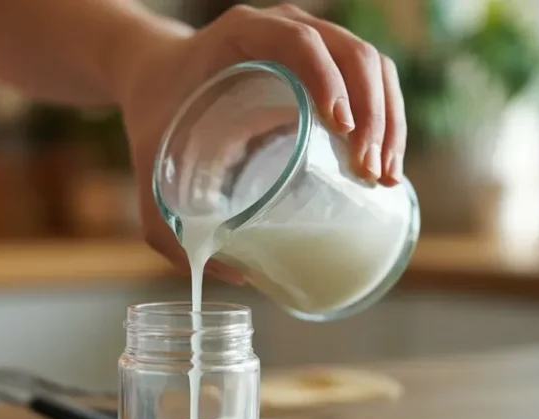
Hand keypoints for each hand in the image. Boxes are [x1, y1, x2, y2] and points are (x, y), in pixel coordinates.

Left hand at [117, 3, 406, 284]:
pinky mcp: (325, 60)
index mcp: (242, 34)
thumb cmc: (155, 119)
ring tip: (384, 175)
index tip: (340, 129)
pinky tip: (388, 158)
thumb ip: (166, 227)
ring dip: (389, 118)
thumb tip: (236, 274)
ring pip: (372, 63)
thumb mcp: (149, 167)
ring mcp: (310, 38)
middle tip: (368, 172)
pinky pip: (373, 75)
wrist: (156, 77)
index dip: (328, 80)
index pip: (300, 43)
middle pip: (350, 53)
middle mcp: (282, 25)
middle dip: (372, 114)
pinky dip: (390, 114)